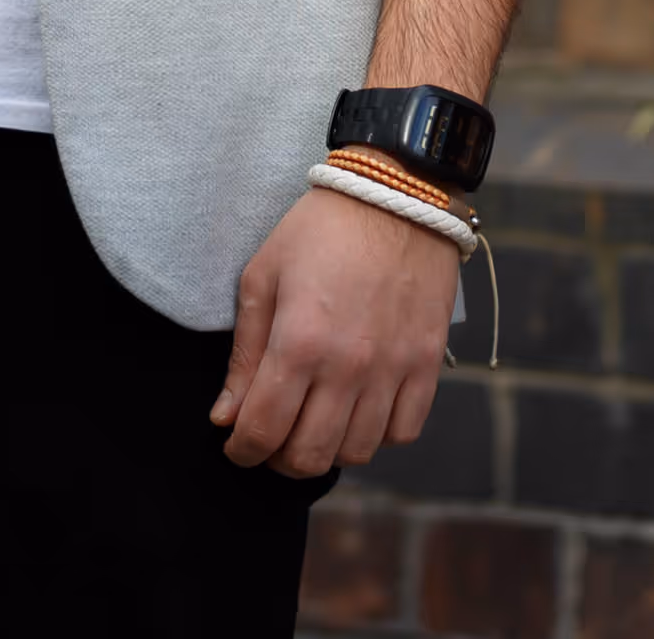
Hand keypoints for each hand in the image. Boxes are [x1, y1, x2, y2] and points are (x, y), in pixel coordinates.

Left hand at [208, 185, 459, 476]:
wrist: (397, 193)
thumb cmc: (321, 229)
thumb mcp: (263, 276)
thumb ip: (244, 354)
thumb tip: (225, 416)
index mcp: (300, 342)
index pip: (261, 431)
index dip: (240, 449)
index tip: (235, 443)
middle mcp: (348, 365)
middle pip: (308, 456)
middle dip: (278, 459)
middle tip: (272, 437)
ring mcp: (394, 368)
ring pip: (356, 452)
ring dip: (327, 450)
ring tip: (315, 424)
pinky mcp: (428, 362)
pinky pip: (404, 431)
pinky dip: (378, 435)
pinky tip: (360, 412)